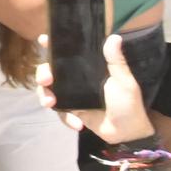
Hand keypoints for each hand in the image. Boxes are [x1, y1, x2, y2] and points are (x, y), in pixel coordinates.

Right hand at [37, 33, 153, 144]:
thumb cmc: (128, 104)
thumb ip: (116, 61)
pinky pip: (59, 112)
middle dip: (42, 73)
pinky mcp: (71, 111)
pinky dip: (65, 118)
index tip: (43, 40)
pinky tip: (77, 123)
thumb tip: (114, 37)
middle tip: (45, 80)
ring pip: (48, 90)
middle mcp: (76, 79)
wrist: (127, 134)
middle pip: (50, 70)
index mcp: (87, 68)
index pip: (67, 53)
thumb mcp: (124, 82)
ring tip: (49, 103)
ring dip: (44, 95)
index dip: (53, 45)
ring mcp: (71, 95)